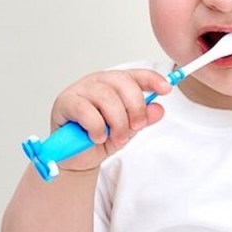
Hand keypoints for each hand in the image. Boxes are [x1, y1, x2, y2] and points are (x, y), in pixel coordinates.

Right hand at [49, 69, 171, 170]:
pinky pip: (86, 111)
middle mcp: (98, 82)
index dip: (152, 79)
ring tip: (117, 138)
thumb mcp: (128, 130)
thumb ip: (142, 119)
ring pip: (106, 97)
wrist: (77, 157)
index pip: (135, 75)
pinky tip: (97, 137)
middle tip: (136, 128)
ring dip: (117, 122)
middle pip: (123, 83)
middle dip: (135, 108)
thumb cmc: (100, 138)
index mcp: (114, 84)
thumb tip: (158, 109)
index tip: (166, 89)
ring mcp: (80, 90)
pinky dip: (97, 127)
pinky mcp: (65, 102)